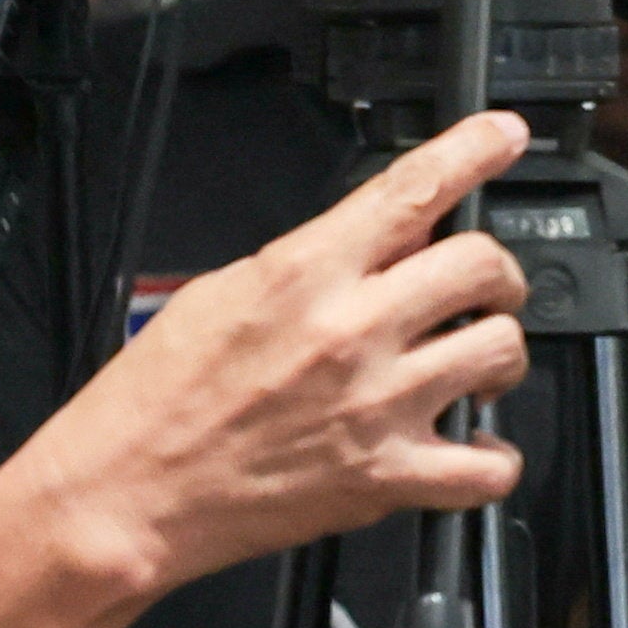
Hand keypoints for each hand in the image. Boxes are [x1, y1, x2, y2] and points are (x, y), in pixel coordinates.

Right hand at [4, 114, 529, 601]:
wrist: (123, 491)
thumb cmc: (157, 397)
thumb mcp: (221, 291)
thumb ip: (313, 261)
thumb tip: (388, 237)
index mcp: (303, 274)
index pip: (411, 189)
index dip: (472, 151)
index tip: (503, 136)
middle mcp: (349, 332)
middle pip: (483, 266)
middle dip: (495, 274)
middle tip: (481, 291)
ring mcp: (376, 405)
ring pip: (502, 351)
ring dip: (498, 355)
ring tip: (469, 367)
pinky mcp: (387, 477)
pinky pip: (490, 467)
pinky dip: (494, 458)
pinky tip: (470, 444)